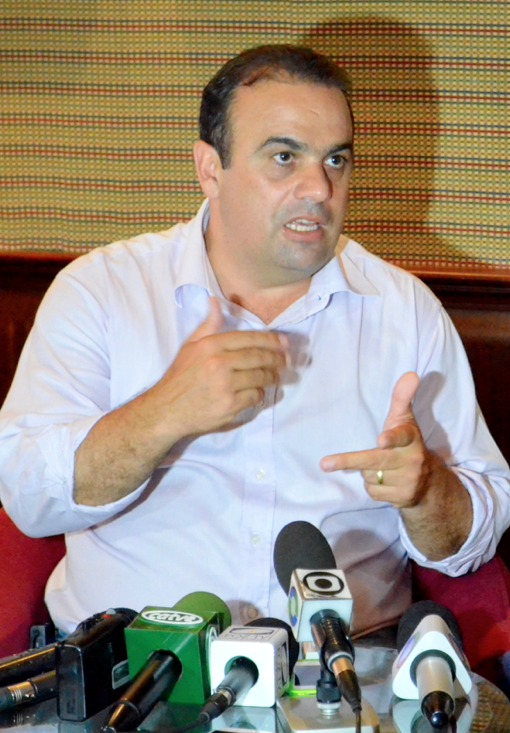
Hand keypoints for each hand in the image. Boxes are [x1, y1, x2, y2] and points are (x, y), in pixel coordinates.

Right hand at [149, 297, 287, 438]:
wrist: (167, 410)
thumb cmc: (180, 377)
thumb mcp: (190, 346)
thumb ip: (207, 325)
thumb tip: (215, 301)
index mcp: (211, 346)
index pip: (248, 338)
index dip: (270, 340)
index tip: (284, 342)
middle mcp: (219, 363)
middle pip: (258, 357)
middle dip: (276, 358)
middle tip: (287, 359)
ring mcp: (226, 385)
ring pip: (260, 377)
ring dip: (271, 376)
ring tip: (276, 375)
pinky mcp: (230, 405)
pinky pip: (254, 396)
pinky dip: (259, 394)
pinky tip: (258, 392)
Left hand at [320, 372, 434, 508]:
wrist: (429, 482)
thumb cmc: (408, 443)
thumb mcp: (405, 420)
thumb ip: (402, 398)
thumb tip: (411, 374)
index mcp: (411, 438)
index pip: (401, 436)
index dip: (391, 438)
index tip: (381, 441)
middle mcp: (412, 459)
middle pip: (374, 460)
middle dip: (349, 461)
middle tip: (325, 463)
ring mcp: (408, 480)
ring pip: (370, 476)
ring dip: (366, 472)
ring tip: (379, 467)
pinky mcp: (402, 498)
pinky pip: (373, 491)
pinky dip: (372, 487)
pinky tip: (383, 481)